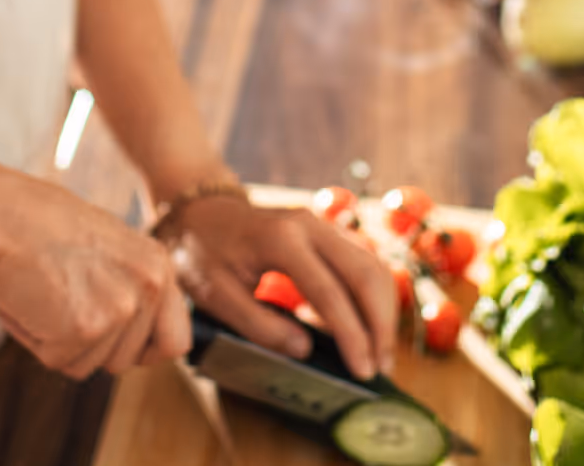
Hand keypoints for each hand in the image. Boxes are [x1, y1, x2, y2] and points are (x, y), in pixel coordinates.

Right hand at [0, 168, 191, 378]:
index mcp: (158, 265)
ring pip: (89, 364)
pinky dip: (35, 338)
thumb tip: (135, 335)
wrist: (1, 213)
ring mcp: (118, 309)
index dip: (142, 350)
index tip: (115, 341)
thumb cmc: (42, 223)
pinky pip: (57, 360)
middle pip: (126, 360)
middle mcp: (147, 287)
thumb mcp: (108, 246)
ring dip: (59, 339)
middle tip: (62, 299)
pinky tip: (28, 299)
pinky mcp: (84, 328)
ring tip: (44, 293)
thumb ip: (129, 286)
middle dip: (90, 343)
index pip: (175, 341)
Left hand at [162, 194, 396, 380]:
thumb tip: (304, 350)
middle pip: (365, 272)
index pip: (328, 292)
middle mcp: (308, 224)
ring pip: (371, 264)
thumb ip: (258, 325)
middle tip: (379, 367)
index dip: (350, 335)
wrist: (200, 211)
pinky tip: (366, 326)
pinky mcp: (326, 231)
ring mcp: (320, 223)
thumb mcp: (216, 294)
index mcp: (280, 239)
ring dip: (383, 309)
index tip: (362, 372)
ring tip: (379, 353)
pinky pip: (362, 261)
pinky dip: (373, 295)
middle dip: (379, 324)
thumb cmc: (202, 253)